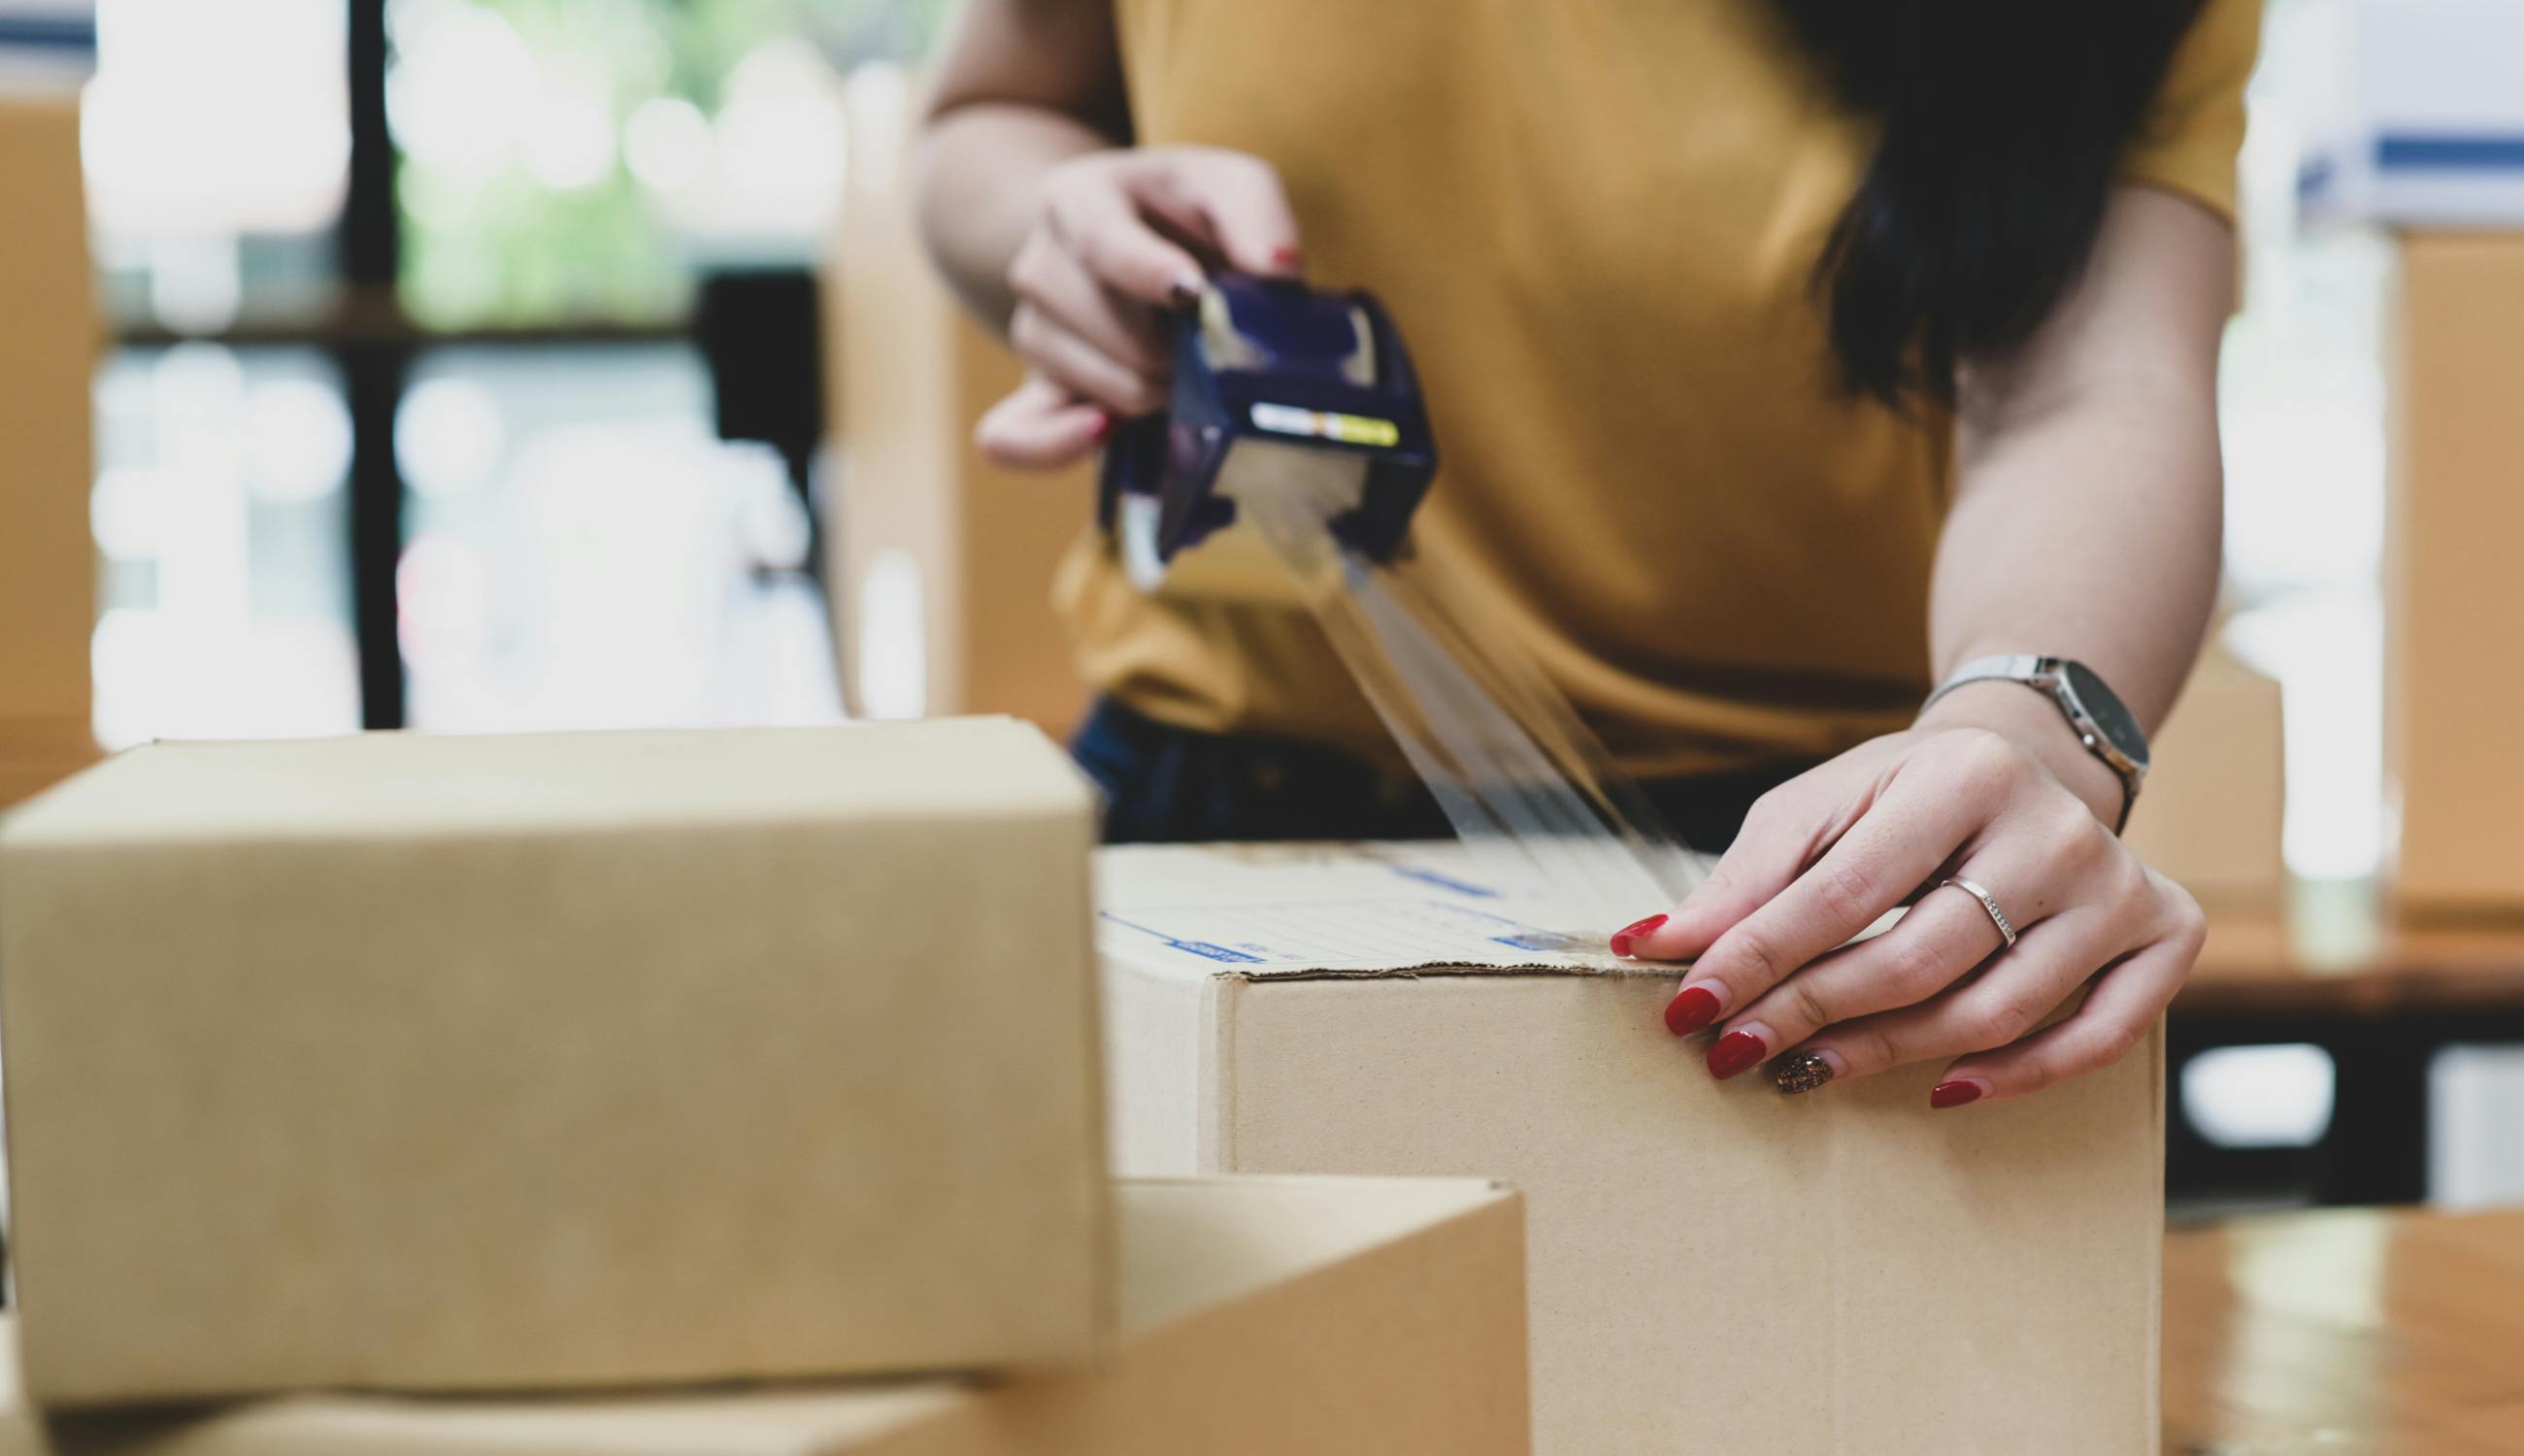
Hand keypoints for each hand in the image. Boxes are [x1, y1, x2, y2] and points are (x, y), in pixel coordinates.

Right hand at [977, 146, 1302, 468]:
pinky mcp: (1033, 389)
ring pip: (1083, 379)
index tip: (1193, 293)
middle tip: (1208, 343)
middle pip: (1096, 321)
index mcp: (1077, 199)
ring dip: (1147, 389)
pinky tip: (1105, 431)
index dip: (1145, 270)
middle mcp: (1039, 263)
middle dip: (1167, 344)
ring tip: (1181, 370)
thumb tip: (1275, 268)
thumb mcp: (1231, 186)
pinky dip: (1053, 445)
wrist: (1137, 243)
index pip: (1099, 239)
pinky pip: (1011, 435)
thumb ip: (1257, 214)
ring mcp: (1032, 329)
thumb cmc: (1187, 215)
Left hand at [1610, 713, 2203, 1108]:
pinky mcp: (2166, 932)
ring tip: (1808, 1070)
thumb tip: (1653, 947)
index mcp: (1962, 775)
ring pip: (1998, 1009)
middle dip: (1810, 1014)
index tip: (1687, 1007)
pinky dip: (2019, 1077)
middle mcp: (2053, 829)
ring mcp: (2118, 885)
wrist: (2028, 759)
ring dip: (1888, 1055)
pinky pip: (2099, 1037)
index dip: (1758, 958)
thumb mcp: (1819, 806)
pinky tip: (1941, 1089)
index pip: (1845, 890)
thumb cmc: (1902, 796)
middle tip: (1734, 1054)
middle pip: (1918, 959)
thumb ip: (1744, 879)